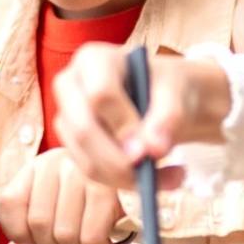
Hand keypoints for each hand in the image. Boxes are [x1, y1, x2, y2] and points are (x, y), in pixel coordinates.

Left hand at [0, 150, 128, 243]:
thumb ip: (30, 233)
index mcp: (36, 167)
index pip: (11, 203)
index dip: (20, 234)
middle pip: (39, 223)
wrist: (129, 173)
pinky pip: (91, 237)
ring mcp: (82, 173)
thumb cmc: (86, 196)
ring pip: (65, 234)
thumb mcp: (55, 205)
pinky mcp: (108, 189)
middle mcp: (56, 163)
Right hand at [51, 44, 231, 188]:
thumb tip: (153, 150)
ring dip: (128, 178)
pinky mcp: (74, 147)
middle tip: (152, 174)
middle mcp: (70, 86)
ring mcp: (67, 119)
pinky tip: (160, 179)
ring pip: (87, 160)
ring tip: (173, 177)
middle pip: (84, 130)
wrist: (163, 99)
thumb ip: (168, 117)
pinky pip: (94, 173)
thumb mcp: (176, 93)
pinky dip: (127, 183)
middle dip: (119, 160)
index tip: (150, 148)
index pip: (100, 94)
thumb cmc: (166, 87)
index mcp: (92, 59)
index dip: (124, 124)